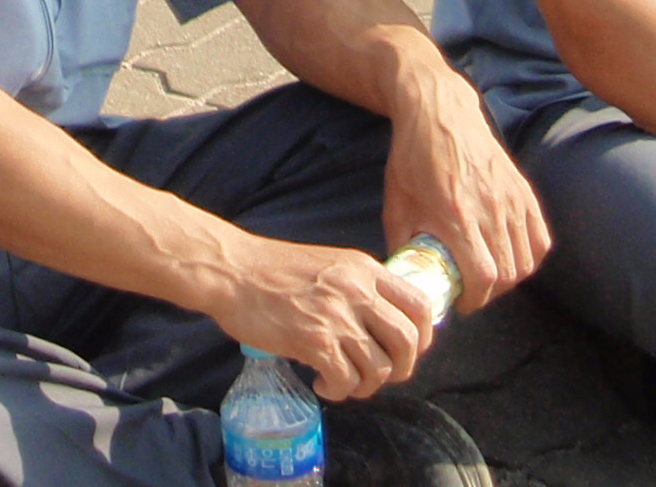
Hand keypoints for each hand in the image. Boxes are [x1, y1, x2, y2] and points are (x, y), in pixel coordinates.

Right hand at [200, 237, 435, 401]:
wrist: (231, 271)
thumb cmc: (272, 270)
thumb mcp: (328, 264)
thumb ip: (358, 287)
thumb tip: (381, 325)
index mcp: (364, 269)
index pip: (421, 305)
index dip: (423, 337)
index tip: (406, 351)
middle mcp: (358, 291)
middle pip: (408, 342)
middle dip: (399, 369)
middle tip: (376, 376)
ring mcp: (337, 316)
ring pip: (379, 368)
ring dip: (364, 385)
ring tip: (341, 381)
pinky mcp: (314, 341)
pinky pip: (346, 381)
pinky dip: (337, 391)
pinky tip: (320, 383)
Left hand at [378, 63, 552, 313]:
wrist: (439, 111)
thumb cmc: (412, 156)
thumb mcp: (396, 202)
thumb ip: (401, 243)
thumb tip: (407, 277)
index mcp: (457, 214)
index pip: (483, 276)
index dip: (475, 298)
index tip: (461, 301)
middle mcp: (491, 209)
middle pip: (508, 274)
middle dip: (490, 292)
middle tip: (472, 289)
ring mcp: (512, 199)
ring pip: (526, 260)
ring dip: (509, 277)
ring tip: (488, 275)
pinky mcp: (524, 191)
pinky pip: (540, 239)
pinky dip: (529, 256)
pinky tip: (509, 255)